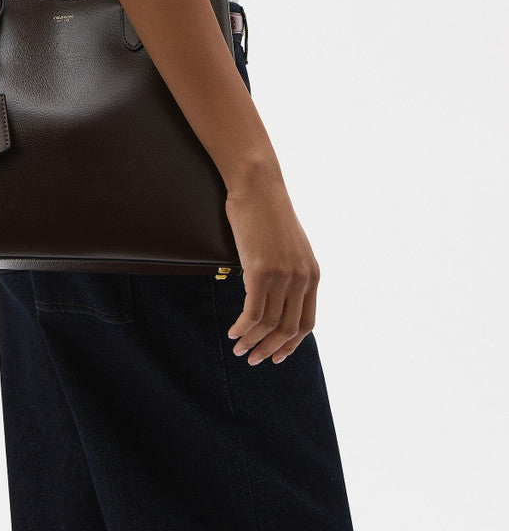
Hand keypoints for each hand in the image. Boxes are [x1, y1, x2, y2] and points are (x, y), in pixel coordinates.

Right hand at [224, 165, 319, 366]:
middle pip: (287, 329)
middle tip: (252, 359)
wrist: (258, 186)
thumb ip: (287, 273)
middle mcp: (302, 278)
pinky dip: (242, 328)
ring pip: (267, 324)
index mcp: (312, 274)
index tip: (275, 356)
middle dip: (269, 349)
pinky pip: (252, 312)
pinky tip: (233, 332)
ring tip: (238, 348)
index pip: (306, 323)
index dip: (290, 345)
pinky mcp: (261, 271)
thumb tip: (271, 297)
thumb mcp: (287, 246)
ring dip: (251, 341)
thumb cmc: (266, 212)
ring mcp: (283, 276)